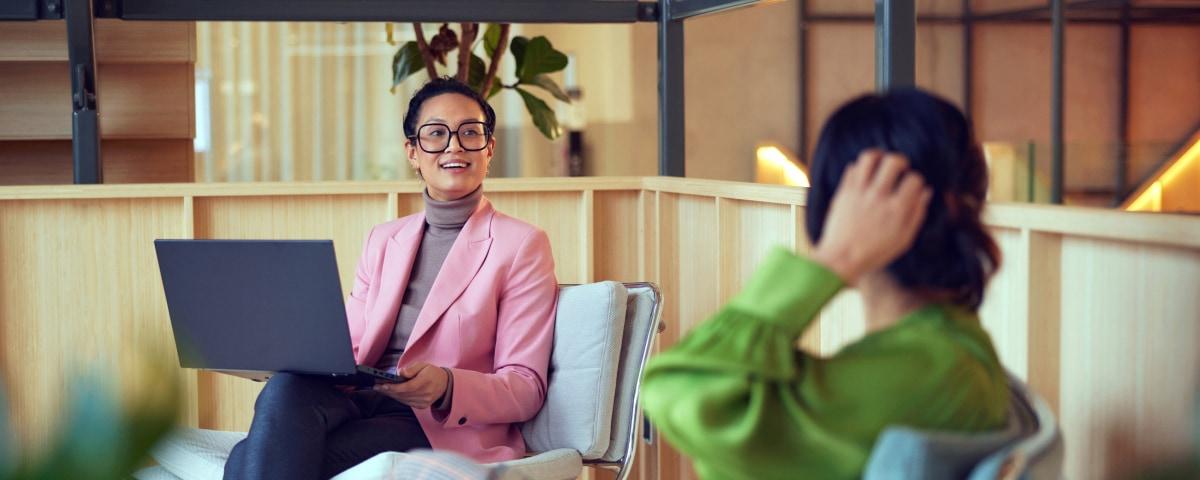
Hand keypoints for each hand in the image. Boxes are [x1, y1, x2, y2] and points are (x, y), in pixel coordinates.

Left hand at [373, 362, 448, 408]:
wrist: (445, 384)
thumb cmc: (432, 373)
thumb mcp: (423, 365)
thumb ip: (411, 369)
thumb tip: (399, 373)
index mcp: (425, 382)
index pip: (406, 387)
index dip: (392, 387)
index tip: (381, 385)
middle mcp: (425, 394)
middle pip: (402, 394)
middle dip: (388, 391)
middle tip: (376, 386)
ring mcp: (423, 402)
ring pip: (403, 400)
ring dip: (391, 395)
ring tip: (381, 389)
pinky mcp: (422, 406)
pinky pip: (406, 402)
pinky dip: (398, 398)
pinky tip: (391, 393)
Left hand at [811, 150, 932, 285]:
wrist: (840, 259)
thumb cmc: (875, 253)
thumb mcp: (904, 239)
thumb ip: (917, 213)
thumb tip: (926, 191)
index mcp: (897, 209)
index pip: (914, 179)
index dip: (917, 180)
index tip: (912, 187)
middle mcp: (878, 197)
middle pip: (894, 161)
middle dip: (901, 161)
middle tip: (899, 168)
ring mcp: (859, 192)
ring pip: (869, 157)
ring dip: (879, 157)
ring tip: (881, 164)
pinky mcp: (843, 192)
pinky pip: (853, 168)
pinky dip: (861, 168)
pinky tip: (865, 177)